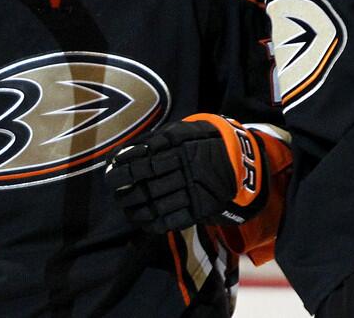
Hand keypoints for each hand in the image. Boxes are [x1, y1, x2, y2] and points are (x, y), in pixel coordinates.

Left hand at [104, 114, 266, 232]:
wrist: (244, 161)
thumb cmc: (208, 141)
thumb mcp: (188, 130)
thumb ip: (160, 139)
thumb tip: (128, 150)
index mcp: (183, 148)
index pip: (146, 158)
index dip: (126, 166)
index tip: (110, 170)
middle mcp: (187, 169)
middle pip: (149, 181)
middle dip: (127, 187)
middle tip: (113, 189)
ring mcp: (195, 190)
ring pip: (158, 202)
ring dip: (136, 207)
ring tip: (124, 206)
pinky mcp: (202, 208)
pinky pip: (174, 219)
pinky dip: (155, 223)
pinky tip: (141, 222)